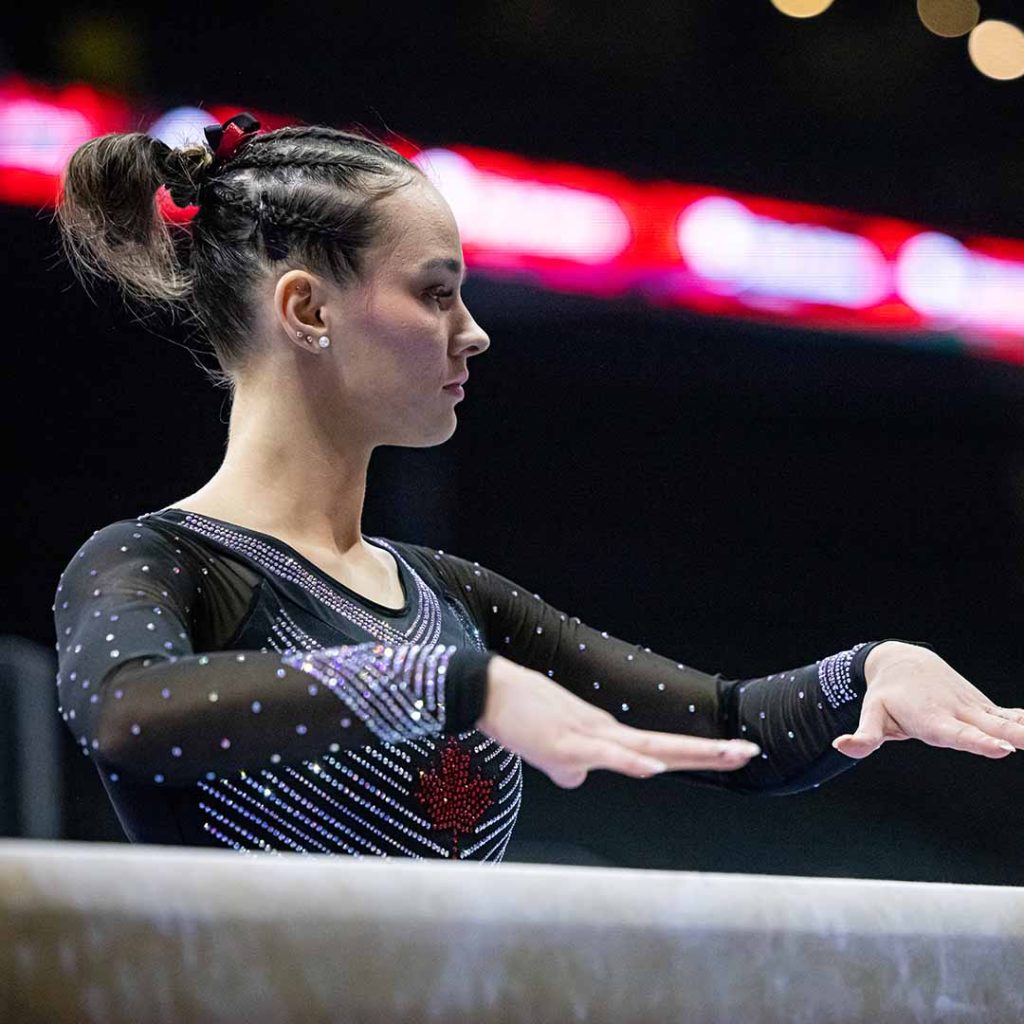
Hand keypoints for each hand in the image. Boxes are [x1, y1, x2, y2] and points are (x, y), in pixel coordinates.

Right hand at [475, 654, 761, 788]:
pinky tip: (652, 769)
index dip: (695, 753)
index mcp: (603, 734)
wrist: (485, 688)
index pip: (658, 747)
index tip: (731, 754)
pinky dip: (630, 762)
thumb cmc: (516, 714)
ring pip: (646, 748)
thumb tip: (576, 779)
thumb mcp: (547, 748)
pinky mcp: (564, 745)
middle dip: (711, 751)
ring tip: (728, 754)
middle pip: (666, 745)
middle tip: (752, 751)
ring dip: (690, 753)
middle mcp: (604, 733)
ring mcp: (586, 738)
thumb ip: (567, 765)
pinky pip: (604, 756)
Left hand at [831, 642, 1023, 759]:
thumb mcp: (871, 714)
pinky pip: (1008, 715)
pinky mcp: (982, 707)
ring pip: (1005, 720)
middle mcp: (956, 713)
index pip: (957, 734)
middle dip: (1014, 736)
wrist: (903, 662)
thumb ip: (863, 736)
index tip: (1002, 749)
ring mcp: (972, 708)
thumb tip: (839, 746)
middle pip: (990, 727)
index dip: (978, 743)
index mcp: (931, 721)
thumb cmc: (886, 695)